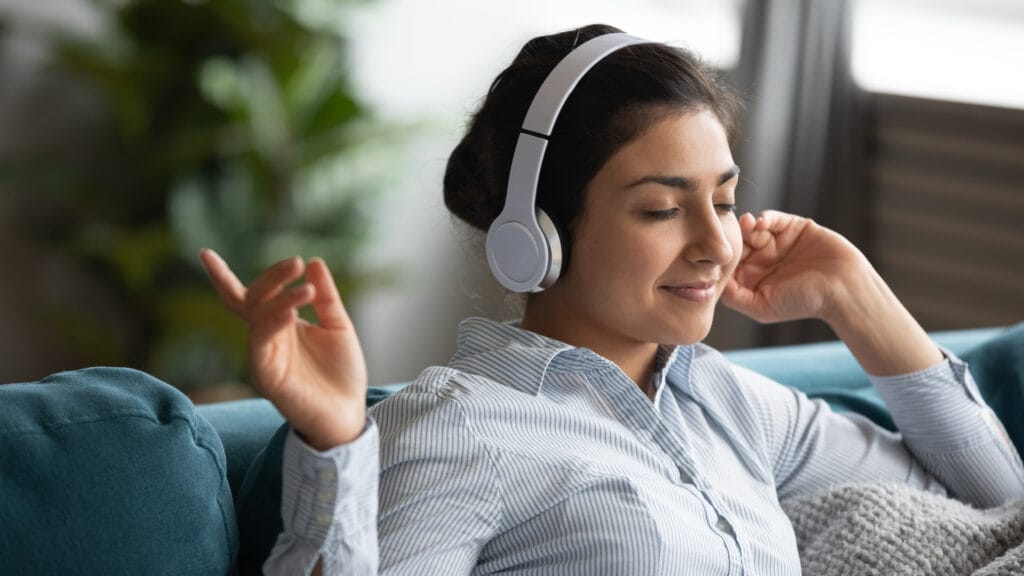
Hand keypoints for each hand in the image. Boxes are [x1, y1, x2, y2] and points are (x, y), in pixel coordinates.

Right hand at [200, 249, 366, 449]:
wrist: (349, 414)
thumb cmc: (342, 373)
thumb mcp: (339, 326)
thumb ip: (325, 297)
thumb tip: (313, 261)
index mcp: (280, 326)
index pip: (247, 297)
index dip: (223, 277)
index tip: (204, 254)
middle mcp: (267, 339)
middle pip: (252, 300)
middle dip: (270, 278)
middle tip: (295, 262)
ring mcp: (264, 357)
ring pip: (258, 319)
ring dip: (280, 299)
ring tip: (307, 290)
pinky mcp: (266, 376)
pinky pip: (261, 343)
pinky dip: (274, 323)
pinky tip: (292, 312)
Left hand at [722, 210, 870, 324]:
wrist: (842, 287)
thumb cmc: (803, 302)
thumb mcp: (761, 307)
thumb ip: (734, 297)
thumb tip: (712, 282)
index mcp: (753, 279)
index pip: (729, 263)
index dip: (721, 257)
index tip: (716, 251)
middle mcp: (763, 260)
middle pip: (739, 243)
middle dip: (733, 237)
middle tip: (731, 232)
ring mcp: (778, 243)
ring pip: (752, 229)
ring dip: (747, 226)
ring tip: (748, 226)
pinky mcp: (793, 227)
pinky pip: (772, 218)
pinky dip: (764, 217)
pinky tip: (761, 223)